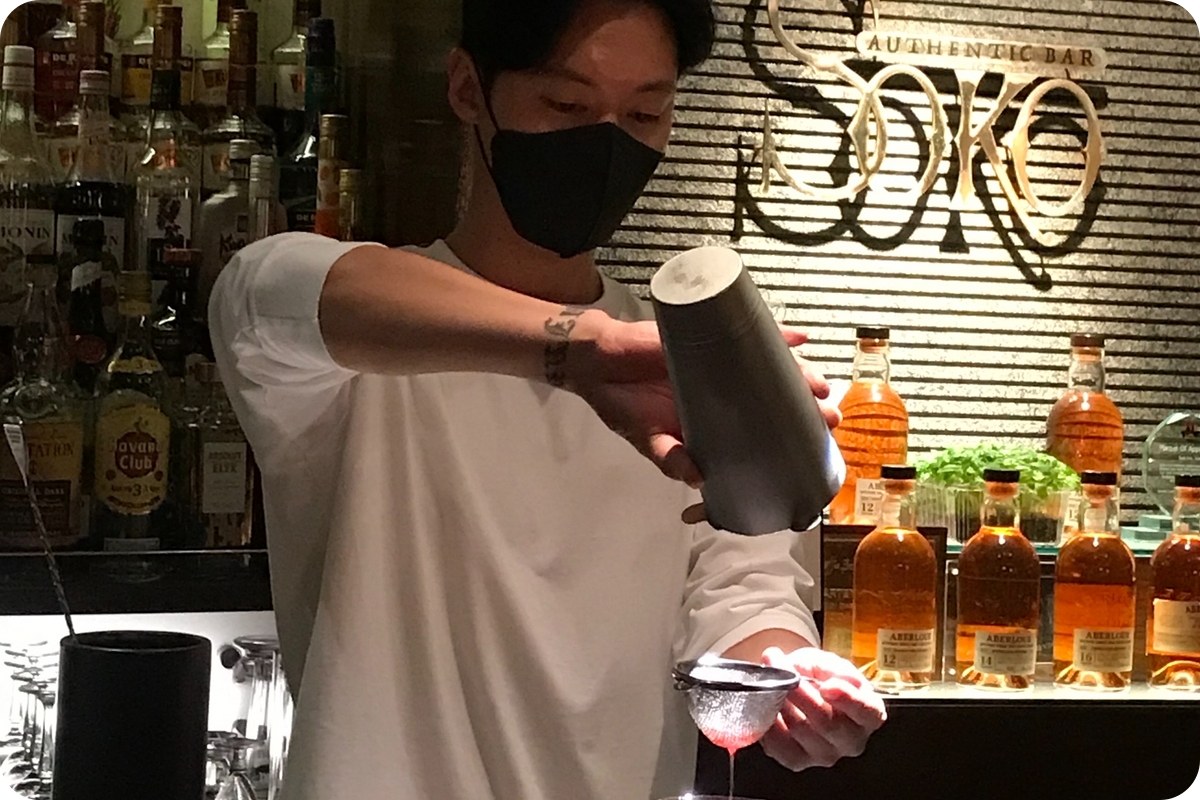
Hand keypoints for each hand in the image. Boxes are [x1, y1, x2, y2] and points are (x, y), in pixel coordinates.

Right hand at [567, 315, 829, 490]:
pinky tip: (798, 335)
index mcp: (714, 420)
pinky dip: (775, 332)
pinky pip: (746, 331)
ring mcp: (720, 363)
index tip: (815, 446)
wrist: (597, 362)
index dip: (788, 436)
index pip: (760, 430)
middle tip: (830, 415)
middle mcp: (724, 391)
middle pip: (773, 397)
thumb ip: (670, 459)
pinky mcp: (709, 337)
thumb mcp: (647, 438)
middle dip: (804, 406)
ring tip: (819, 383)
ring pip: (767, 366)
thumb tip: (697, 480)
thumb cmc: (624, 405)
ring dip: (797, 373)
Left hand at [758, 647, 886, 771]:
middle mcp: (852, 741)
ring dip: (783, 706)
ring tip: (775, 687)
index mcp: (870, 713)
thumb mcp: (825, 661)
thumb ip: (815, 663)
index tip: (827, 686)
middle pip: (829, 724)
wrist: (802, 689)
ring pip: (801, 731)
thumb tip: (792, 662)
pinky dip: (770, 724)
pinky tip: (768, 708)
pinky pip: (779, 746)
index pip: (866, 712)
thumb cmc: (822, 676)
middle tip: (787, 678)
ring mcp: (826, 755)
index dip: (847, 699)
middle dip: (803, 696)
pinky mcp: (798, 761)